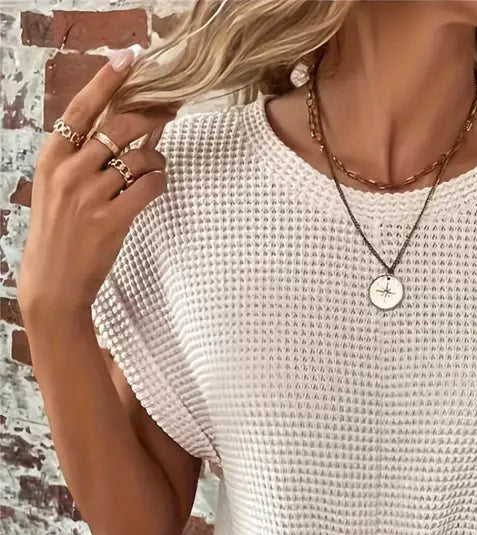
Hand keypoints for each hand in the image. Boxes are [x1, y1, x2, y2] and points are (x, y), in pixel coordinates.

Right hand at [18, 46, 176, 322]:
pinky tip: (155, 186)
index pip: (83, 107)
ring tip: (156, 166)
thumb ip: (85, 156)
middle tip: (170, 111)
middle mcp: (69, 170)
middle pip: (119, 126)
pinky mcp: (111, 220)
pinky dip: (158, 183)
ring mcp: (90, 195)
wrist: (54, 281)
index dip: (108, 79)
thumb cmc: (61, 232)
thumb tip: (125, 126)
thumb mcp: (59, 186)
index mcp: (52, 156)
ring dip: (156, 158)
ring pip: (139, 157)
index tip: (131, 57)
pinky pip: (149, 187)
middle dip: (151, 116)